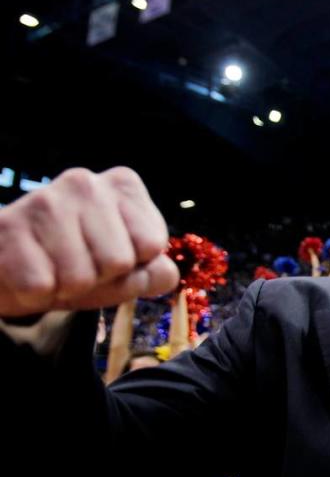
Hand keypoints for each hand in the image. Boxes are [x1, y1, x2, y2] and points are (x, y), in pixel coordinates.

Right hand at [0, 167, 177, 316]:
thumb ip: (152, 273)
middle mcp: (87, 182)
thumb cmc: (74, 265)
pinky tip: (27, 271)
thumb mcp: (122, 272)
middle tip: (75, 266)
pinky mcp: (9, 226)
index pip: (152, 244)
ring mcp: (45, 199)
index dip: (131, 266)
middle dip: (98, 278)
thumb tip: (167, 274)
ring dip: (65, 287)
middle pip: (118, 261)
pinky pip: (40, 286)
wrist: (8, 268)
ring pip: (80, 277)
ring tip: (52, 269)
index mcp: (124, 185)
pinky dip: (35, 293)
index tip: (107, 256)